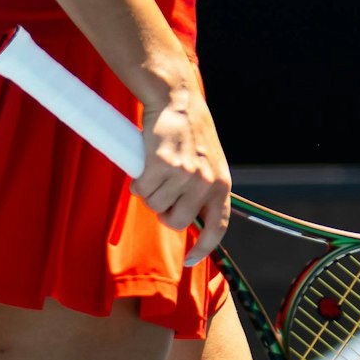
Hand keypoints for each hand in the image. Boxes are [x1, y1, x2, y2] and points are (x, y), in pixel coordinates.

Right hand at [133, 90, 232, 265]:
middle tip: (161, 192)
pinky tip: (144, 165)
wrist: (178, 100)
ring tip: (155, 170)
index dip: (203, 248)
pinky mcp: (161, 165)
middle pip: (176, 222)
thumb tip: (191, 220)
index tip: (190, 259)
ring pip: (155, 206)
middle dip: (163, 212)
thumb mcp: (210, 162)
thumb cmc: (191, 132)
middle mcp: (205, 182)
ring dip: (149, 193)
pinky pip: (141, 191)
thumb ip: (204, 189)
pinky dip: (137, 182)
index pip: (217, 227)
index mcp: (222, 183)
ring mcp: (184, 174)